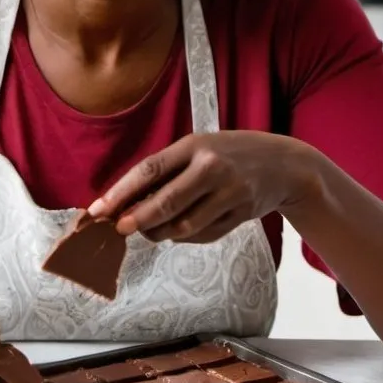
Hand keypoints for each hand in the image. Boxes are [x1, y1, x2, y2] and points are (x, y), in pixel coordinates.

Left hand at [88, 131, 320, 242]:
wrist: (283, 164)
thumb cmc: (230, 153)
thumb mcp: (200, 147)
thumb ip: (168, 169)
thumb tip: (126, 199)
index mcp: (195, 145)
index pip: (150, 169)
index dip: (122, 192)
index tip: (99, 209)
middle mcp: (212, 167)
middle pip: (166, 202)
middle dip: (137, 219)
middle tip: (119, 229)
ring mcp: (229, 193)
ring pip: (183, 225)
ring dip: (159, 233)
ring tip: (148, 230)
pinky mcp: (241, 215)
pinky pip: (203, 235)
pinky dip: (183, 237)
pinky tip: (175, 231)